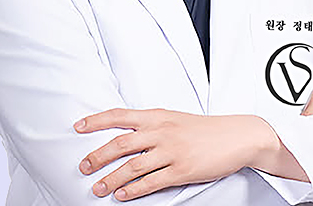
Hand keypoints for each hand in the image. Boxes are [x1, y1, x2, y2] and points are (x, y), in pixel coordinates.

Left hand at [74, 108, 266, 200]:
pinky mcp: (182, 170)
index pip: (120, 115)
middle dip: (98, 156)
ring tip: (97, 189)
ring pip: (132, 167)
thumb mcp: (173, 118)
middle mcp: (161, 131)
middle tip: (83, 167)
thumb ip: (150, 124)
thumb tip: (124, 133)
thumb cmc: (201, 128)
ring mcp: (171, 151)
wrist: (235, 136)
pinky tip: (122, 196)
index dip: (96, 120)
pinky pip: (151, 183)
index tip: (77, 127)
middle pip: (120, 144)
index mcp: (157, 115)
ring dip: (112, 179)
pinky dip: (134, 191)